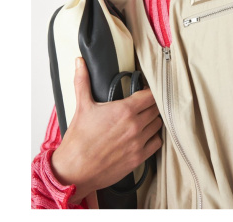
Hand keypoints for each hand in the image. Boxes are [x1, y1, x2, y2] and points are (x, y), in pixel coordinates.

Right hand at [51, 57, 161, 203]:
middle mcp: (135, 125)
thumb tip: (79, 61)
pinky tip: (145, 135)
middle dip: (151, 105)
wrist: (74, 170)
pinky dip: (153, 138)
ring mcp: (138, 143)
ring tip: (144, 119)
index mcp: (124, 110)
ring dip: (153, 120)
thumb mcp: (82, 106)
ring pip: (158, 125)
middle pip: (156, 109)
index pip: (151, 95)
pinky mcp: (138, 158)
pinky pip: (157, 143)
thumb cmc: (78, 139)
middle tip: (144, 104)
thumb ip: (83, 81)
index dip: (151, 91)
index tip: (146, 91)